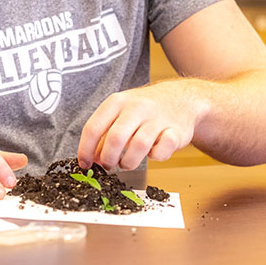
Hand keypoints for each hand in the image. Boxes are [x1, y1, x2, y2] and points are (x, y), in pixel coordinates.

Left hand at [77, 83, 200, 170]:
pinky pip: (161, 152)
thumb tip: (91, 158)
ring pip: (138, 146)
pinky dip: (155, 158)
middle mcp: (136, 107)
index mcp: (117, 102)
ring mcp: (157, 118)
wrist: (181, 98)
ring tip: (126, 163)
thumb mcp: (120, 114)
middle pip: (115, 139)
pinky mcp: (175, 131)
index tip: (84, 165)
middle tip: (108, 166)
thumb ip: (104, 135)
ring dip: (128, 162)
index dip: (85, 150)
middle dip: (108, 159)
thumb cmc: (144, 110)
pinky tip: (152, 153)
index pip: (93, 128)